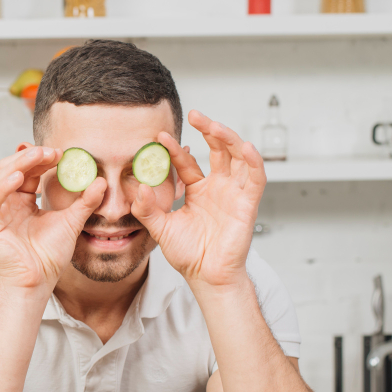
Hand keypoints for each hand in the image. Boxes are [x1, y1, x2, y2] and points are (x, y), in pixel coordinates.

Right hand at [0, 144, 106, 290]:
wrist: (39, 280)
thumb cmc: (49, 255)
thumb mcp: (71, 222)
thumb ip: (85, 201)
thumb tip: (102, 181)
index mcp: (22, 200)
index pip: (28, 172)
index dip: (42, 159)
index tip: (60, 153)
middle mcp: (7, 203)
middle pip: (11, 168)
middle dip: (31, 157)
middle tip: (51, 151)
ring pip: (0, 178)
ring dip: (18, 164)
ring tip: (37, 156)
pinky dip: (2, 187)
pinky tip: (18, 178)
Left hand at [132, 110, 265, 288]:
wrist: (206, 276)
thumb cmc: (189, 255)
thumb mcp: (160, 228)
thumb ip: (147, 209)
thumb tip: (136, 187)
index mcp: (198, 191)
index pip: (187, 162)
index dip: (175, 149)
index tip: (160, 137)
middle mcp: (217, 188)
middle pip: (217, 151)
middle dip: (208, 131)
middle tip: (195, 115)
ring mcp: (234, 193)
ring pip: (237, 157)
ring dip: (228, 138)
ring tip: (214, 125)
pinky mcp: (248, 203)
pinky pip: (255, 177)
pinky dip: (252, 161)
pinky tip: (243, 146)